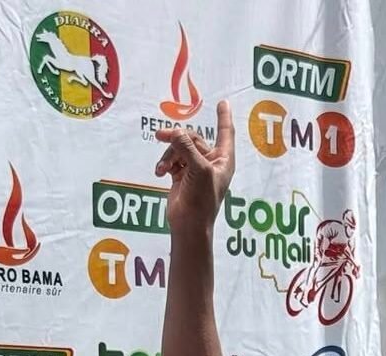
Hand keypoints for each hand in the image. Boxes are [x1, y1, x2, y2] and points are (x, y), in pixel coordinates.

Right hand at [155, 100, 235, 231]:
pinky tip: (160, 172)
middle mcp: (211, 162)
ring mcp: (195, 168)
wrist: (189, 224)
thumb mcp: (198, 170)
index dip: (223, 117)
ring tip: (163, 168)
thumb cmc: (202, 200)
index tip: (223, 102)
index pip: (225, 133)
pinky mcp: (181, 175)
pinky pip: (171, 159)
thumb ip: (187, 148)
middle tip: (161, 135)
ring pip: (179, 148)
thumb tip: (175, 132)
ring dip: (169, 155)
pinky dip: (165, 163)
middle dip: (178, 138)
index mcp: (223, 160)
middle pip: (193, 138)